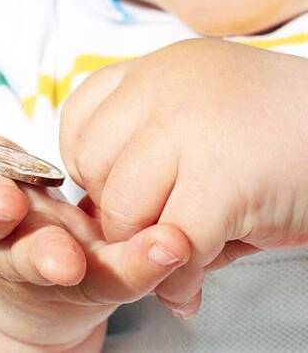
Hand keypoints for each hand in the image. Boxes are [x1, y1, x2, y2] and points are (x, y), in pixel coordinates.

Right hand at [0, 36, 190, 348]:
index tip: (0, 198)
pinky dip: (152, 262)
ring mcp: (66, 269)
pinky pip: (128, 274)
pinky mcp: (103, 280)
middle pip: (26, 256)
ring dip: (124, 263)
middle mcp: (19, 249)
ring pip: (90, 273)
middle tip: (63, 257)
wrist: (9, 283)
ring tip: (164, 246)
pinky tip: (180, 242)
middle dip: (41, 255)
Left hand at [60, 38, 307, 317]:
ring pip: (123, 205)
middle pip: (92, 164)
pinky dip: (178, 278)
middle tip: (153, 228)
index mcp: (155, 71)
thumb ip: (145, 164)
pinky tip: (193, 283)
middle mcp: (165, 86)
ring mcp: (191, 126)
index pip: (78, 118)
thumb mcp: (199, 128)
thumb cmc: (277, 137)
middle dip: (115, 210)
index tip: (117, 188)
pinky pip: (172, 244)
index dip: (89, 166)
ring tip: (177, 252)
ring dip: (143, 246)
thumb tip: (103, 233)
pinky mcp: (224, 176)